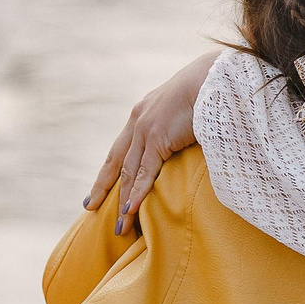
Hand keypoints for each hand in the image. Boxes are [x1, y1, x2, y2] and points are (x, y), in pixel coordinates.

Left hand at [86, 51, 217, 232]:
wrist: (214, 78)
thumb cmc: (208, 91)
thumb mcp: (186, 108)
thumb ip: (179, 124)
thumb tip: (186, 136)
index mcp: (144, 112)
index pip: (122, 147)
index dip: (110, 168)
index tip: (99, 185)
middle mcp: (138, 121)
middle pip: (116, 161)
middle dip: (103, 186)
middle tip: (90, 207)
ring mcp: (145, 130)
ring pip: (129, 172)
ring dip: (123, 201)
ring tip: (119, 225)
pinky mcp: (157, 138)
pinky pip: (145, 172)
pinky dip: (138, 193)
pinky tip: (130, 210)